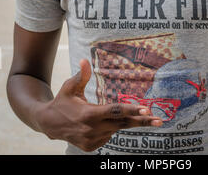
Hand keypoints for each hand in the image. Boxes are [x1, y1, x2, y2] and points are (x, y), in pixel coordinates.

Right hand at [36, 58, 162, 151]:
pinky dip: (109, 129)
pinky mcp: (90, 147)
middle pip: (122, 124)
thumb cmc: (62, 101)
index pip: (115, 111)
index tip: (146, 109)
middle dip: (142, 122)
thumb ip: (81, 75)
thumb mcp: (69, 87)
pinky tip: (99, 123)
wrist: (48, 124)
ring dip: (120, 122)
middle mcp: (92, 129)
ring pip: (115, 130)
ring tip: (110, 114)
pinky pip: (107, 136)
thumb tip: (85, 60)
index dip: (131, 110)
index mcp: (89, 114)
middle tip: (159, 120)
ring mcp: (92, 140)